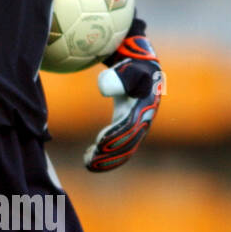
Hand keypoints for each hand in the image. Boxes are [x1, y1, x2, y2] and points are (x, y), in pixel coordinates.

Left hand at [83, 34, 163, 172]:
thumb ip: (116, 77)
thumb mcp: (126, 69)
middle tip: (88, 162)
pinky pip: (121, 151)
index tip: (99, 142)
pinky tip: (89, 158)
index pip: (129, 127)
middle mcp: (143, 122)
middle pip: (127, 144)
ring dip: (107, 161)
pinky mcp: (128, 132)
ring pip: (124, 152)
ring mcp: (138, 129)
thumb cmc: (132, 68)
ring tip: (87, 163)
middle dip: (109, 155)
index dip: (115, 136)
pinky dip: (107, 158)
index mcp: (143, 108)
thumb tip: (104, 90)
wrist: (143, 71)